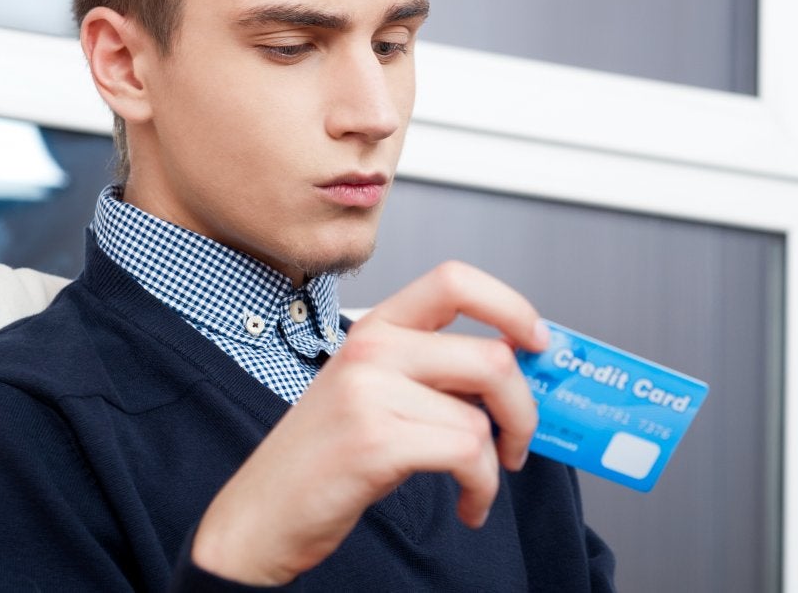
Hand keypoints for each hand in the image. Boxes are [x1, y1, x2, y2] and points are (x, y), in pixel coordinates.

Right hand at [190, 261, 550, 584]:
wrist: (260, 515)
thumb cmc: (323, 457)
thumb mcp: (375, 394)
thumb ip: (435, 373)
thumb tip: (518, 373)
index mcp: (375, 328)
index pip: (455, 280)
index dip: (511, 306)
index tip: (537, 341)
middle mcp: (371, 349)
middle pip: (492, 355)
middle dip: (525, 409)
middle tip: (519, 440)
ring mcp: (369, 392)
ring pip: (482, 417)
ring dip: (496, 465)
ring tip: (478, 485)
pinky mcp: (374, 440)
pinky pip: (467, 454)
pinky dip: (481, 488)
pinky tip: (468, 504)